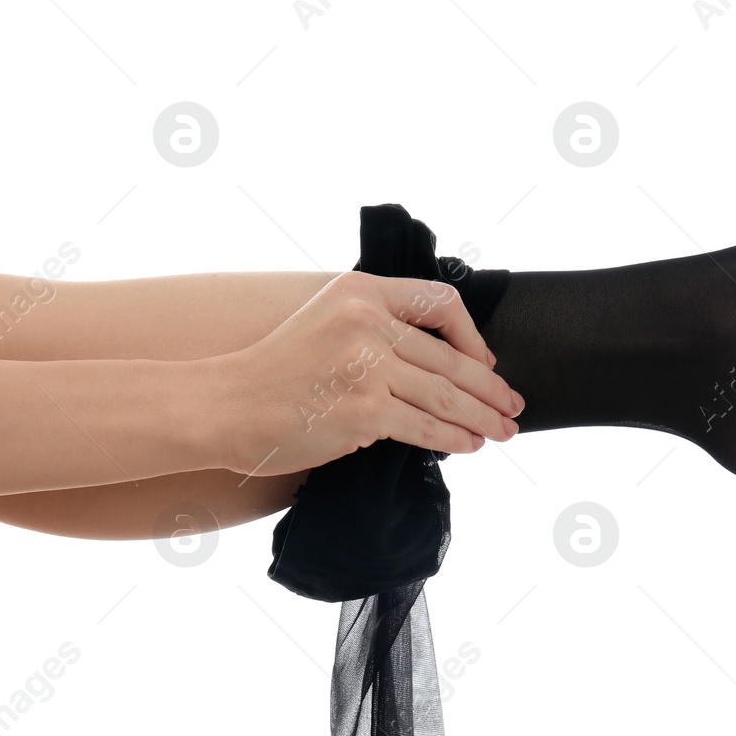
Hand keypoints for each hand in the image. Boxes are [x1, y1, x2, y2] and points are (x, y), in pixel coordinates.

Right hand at [215, 270, 522, 475]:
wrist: (223, 406)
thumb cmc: (271, 374)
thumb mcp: (323, 323)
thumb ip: (372, 331)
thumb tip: (433, 368)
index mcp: (359, 291)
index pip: (438, 301)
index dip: (470, 334)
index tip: (483, 361)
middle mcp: (367, 320)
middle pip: (449, 356)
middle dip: (489, 387)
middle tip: (512, 406)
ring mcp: (367, 366)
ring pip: (446, 394)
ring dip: (482, 417)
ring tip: (502, 431)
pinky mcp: (365, 411)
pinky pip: (427, 426)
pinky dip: (455, 438)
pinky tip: (470, 445)